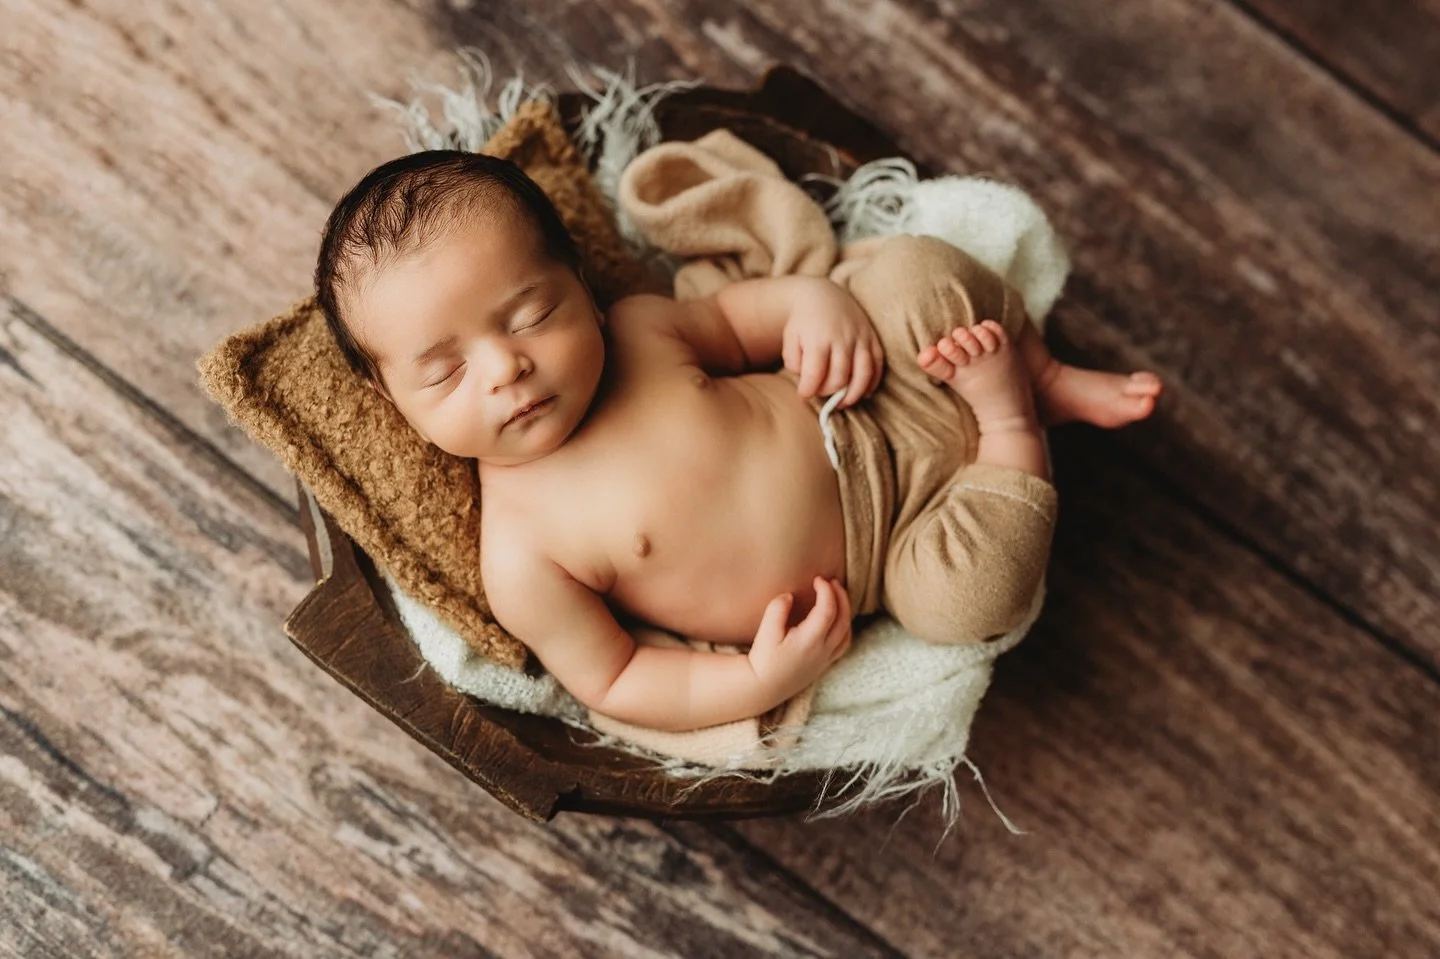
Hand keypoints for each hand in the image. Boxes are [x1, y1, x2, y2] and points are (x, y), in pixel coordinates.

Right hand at [747, 577, 852, 700]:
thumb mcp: (765, 632)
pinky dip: (845, 627)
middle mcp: (823, 650)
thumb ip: (777, 610)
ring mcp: (826, 659)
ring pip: (847, 632)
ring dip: (846, 611)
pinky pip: (844, 644)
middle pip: (843, 619)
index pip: (828, 610)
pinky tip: (837, 619)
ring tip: (837, 596)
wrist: (764, 687)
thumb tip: (790, 596)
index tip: (817, 579)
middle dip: (841, 597)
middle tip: (832, 581)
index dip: (826, 591)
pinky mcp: (824, 665)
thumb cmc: (763, 659)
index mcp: (810, 640)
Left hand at [781, 283, 883, 407]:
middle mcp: (842, 338)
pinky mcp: (872, 337)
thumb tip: (807, 381)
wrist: (821, 295)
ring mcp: (860, 338)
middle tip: (821, 393)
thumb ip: (793, 362)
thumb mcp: (789, 339)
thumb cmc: (803, 322)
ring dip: (853, 394)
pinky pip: (878, 364)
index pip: (814, 375)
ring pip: (863, 374)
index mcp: (818, 339)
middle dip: (829, 392)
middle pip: (839, 378)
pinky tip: (865, 393)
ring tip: (842, 402)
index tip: (804, 394)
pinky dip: (873, 382)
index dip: (808, 391)